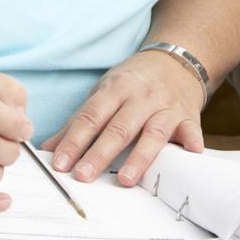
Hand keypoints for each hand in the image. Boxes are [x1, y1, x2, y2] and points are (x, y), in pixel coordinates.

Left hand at [40, 50, 203, 186]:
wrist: (175, 60)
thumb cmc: (134, 82)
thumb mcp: (104, 92)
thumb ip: (79, 121)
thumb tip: (48, 150)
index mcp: (116, 88)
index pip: (91, 116)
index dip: (74, 140)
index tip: (60, 165)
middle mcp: (142, 96)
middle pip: (119, 126)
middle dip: (99, 153)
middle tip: (82, 176)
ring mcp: (166, 106)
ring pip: (153, 131)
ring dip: (139, 156)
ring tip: (125, 179)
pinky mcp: (188, 115)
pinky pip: (191, 129)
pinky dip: (192, 142)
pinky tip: (190, 154)